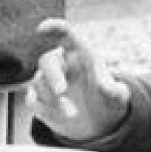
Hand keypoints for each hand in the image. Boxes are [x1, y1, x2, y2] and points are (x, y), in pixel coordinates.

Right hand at [28, 18, 130, 140]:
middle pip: (47, 61)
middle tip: (61, 91)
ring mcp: (49, 83)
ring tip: (72, 114)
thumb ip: (114, 90)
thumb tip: (104, 85)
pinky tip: (55, 115)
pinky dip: (42, 108)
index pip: (65, 35)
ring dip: (53, 99)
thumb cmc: (109, 101)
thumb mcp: (118, 97)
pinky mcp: (41, 101)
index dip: (53, 28)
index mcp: (80, 55)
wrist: (99, 123)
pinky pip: (32, 100)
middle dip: (52, 75)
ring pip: (39, 83)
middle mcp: (62, 65)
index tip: (41, 29)